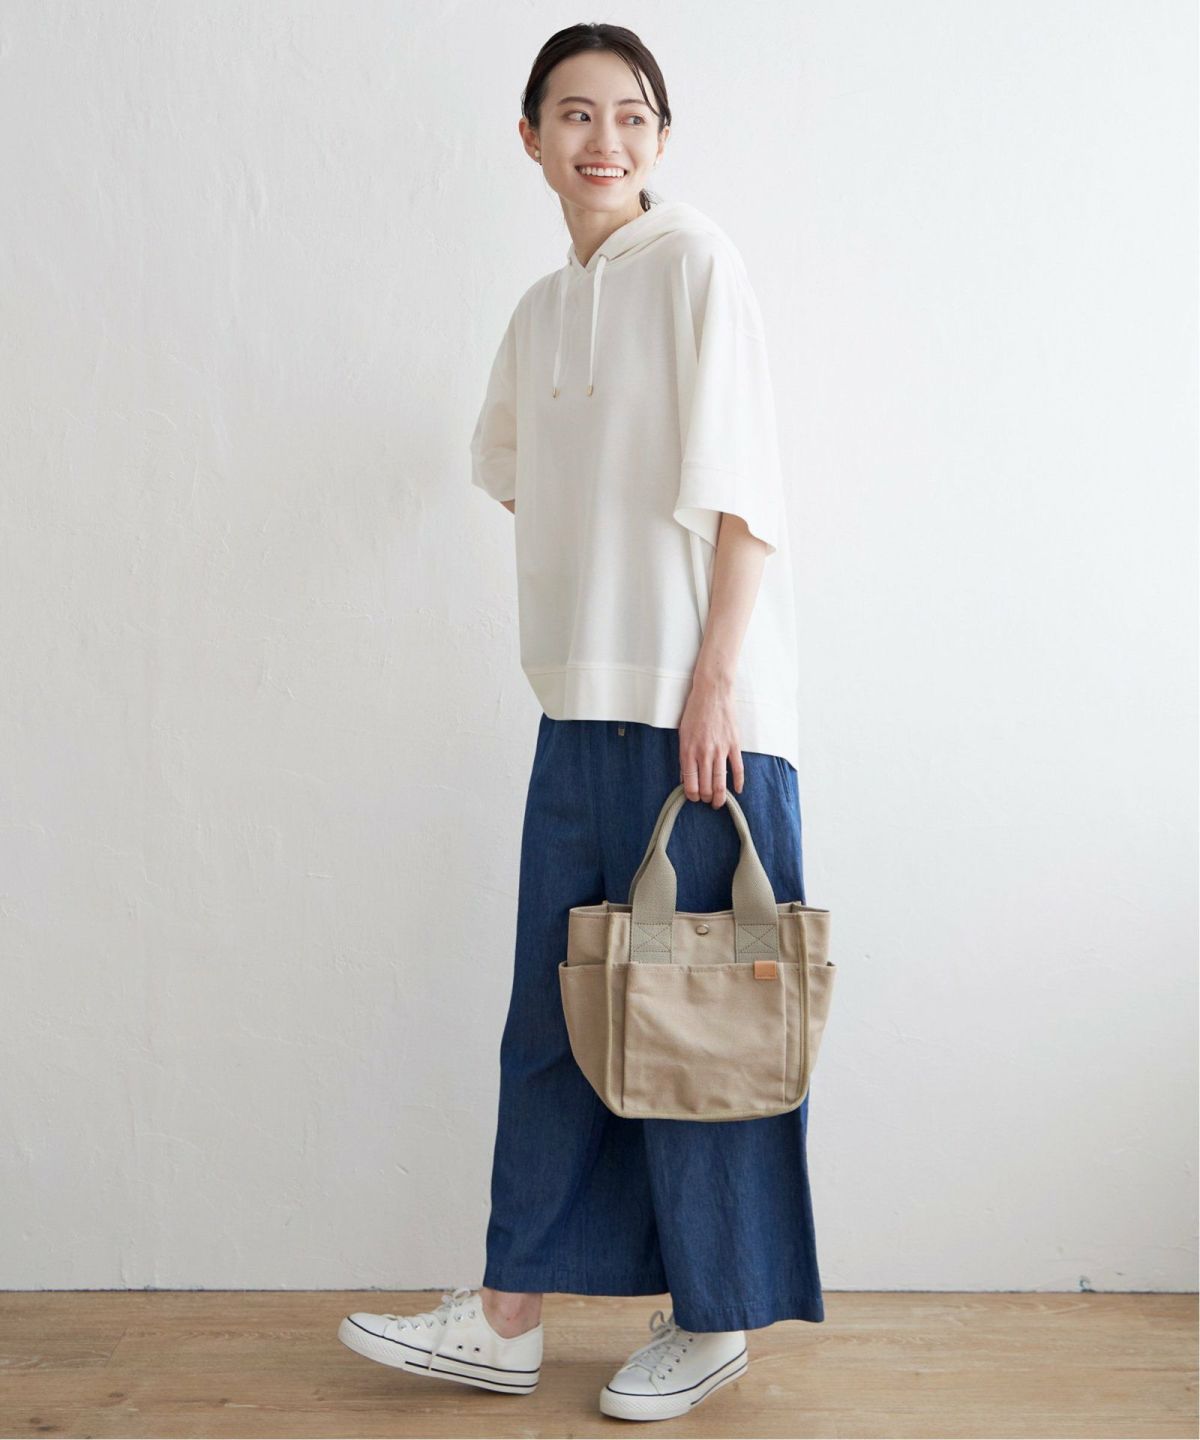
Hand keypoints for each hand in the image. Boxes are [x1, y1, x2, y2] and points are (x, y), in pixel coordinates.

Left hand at [678, 681, 743, 807]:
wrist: (712, 692)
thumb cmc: (695, 711)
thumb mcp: (683, 733)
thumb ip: (684, 756)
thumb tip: (685, 777)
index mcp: (688, 750)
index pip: (690, 782)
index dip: (692, 795)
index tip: (694, 798)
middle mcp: (704, 753)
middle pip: (705, 786)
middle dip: (705, 798)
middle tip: (707, 801)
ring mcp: (720, 749)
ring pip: (721, 782)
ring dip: (720, 796)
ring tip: (719, 803)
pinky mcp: (734, 744)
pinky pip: (738, 768)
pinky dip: (738, 782)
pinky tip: (737, 790)